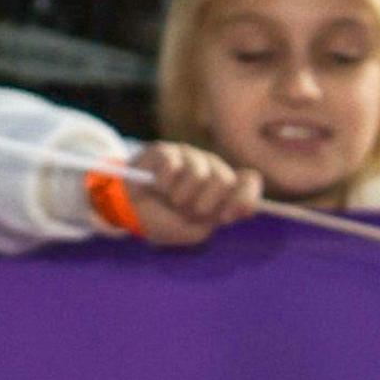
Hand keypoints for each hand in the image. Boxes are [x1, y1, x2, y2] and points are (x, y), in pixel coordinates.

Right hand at [125, 142, 261, 246]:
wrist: (128, 211)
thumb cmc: (166, 220)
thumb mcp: (195, 229)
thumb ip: (219, 218)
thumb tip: (246, 207)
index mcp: (225, 187)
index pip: (250, 181)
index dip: (243, 198)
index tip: (225, 216)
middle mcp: (212, 168)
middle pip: (224, 181)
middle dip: (203, 204)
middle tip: (187, 209)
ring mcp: (190, 156)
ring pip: (198, 174)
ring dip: (180, 196)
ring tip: (170, 199)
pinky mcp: (166, 150)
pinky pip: (173, 165)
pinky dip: (163, 183)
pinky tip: (157, 186)